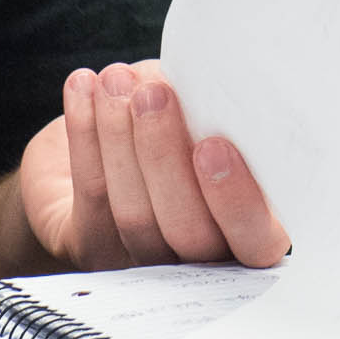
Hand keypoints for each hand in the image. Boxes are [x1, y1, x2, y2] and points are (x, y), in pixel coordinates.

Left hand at [20, 62, 286, 270]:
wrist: (103, 150)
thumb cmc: (179, 126)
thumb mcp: (206, 118)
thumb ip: (217, 117)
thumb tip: (206, 83)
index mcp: (248, 231)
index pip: (257, 239)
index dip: (237, 200)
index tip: (212, 144)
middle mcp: (200, 259)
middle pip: (189, 230)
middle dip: (166, 156)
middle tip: (153, 94)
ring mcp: (143, 260)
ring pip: (135, 214)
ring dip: (120, 136)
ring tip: (116, 78)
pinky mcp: (91, 247)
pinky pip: (90, 194)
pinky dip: (84, 132)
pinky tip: (82, 86)